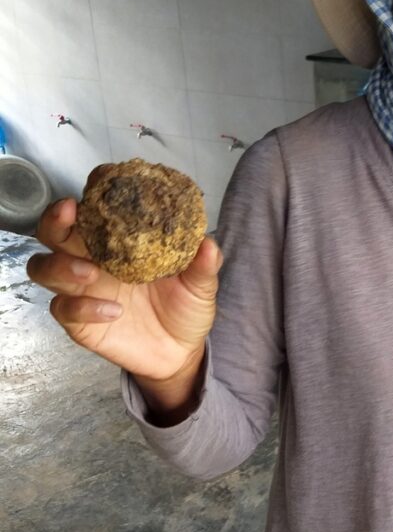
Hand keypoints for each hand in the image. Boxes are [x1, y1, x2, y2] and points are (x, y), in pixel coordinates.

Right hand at [26, 195, 222, 381]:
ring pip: (44, 268)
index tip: (101, 180)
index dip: (92, 190)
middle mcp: (92, 259)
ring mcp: (82, 289)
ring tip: (90, 273)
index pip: (94, 208)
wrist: (180, 352)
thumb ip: (203, 264)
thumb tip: (208, 244)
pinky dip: (84, 307)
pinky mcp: (79, 321)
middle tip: (71, 213)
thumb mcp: (201, 285)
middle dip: (55, 220)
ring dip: (61, 265)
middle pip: (54, 232)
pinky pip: (64, 309)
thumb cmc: (184, 307)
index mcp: (118, 241)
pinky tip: (114, 311)